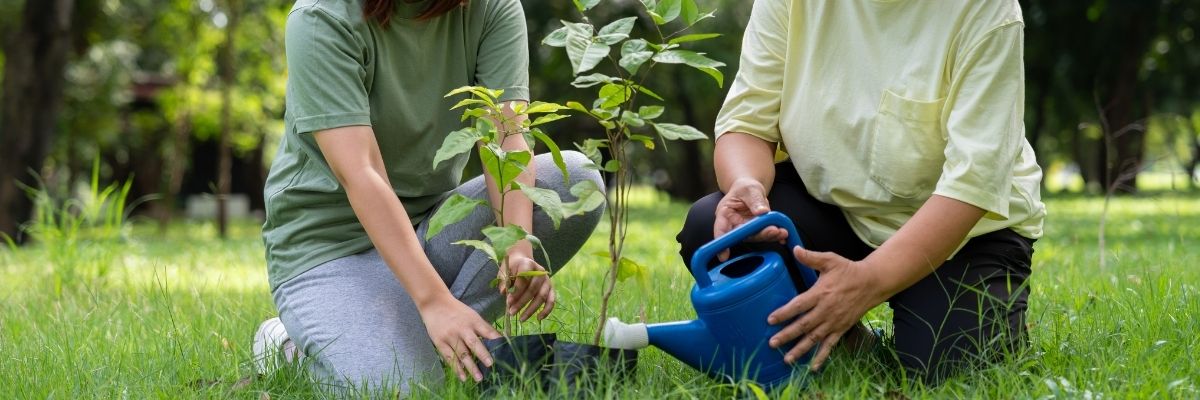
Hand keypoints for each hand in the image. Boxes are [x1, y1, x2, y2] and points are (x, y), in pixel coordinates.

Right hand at [418, 295, 501, 381]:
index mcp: (473, 321)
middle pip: (474, 343)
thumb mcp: (472, 315)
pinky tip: (463, 377)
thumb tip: (498, 339)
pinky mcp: (440, 343)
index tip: (504, 349)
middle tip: (490, 365)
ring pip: (462, 353)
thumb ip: (483, 327)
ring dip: (471, 367)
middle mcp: (462, 329)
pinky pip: (449, 357)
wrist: (435, 304)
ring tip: (479, 378)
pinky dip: (456, 368)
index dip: (495, 340)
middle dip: (483, 354)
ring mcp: (450, 336)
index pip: (487, 331)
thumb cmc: (457, 311)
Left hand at [499, 246, 555, 321]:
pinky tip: (539, 318)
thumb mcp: (504, 271)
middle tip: (512, 312)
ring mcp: (547, 280)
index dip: (516, 291)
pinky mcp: (551, 288)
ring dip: (531, 309)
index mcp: (528, 264)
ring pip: (542, 296)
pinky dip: (546, 310)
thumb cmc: (512, 268)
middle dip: (521, 303)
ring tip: (521, 319)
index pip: (524, 279)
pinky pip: (551, 300)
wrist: (522, 261)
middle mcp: (540, 272)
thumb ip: (504, 281)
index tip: (508, 302)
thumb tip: (504, 292)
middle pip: (532, 289)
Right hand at [714, 177, 786, 260]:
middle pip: (743, 235)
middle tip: (774, 231)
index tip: (723, 255)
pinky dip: (775, 235)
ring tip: (782, 232)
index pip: (721, 230)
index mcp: (725, 214)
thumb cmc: (745, 188)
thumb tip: (762, 212)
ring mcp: (746, 229)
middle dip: (759, 235)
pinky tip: (783, 234)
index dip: (721, 243)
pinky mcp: (756, 231)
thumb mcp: (749, 189)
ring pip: (756, 236)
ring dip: (770, 235)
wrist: (751, 190)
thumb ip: (755, 200)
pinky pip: (765, 235)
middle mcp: (734, 225)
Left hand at [767, 247, 885, 370]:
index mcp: (820, 293)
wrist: (872, 283)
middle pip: (803, 325)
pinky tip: (811, 367)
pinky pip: (829, 345)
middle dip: (787, 335)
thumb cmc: (848, 271)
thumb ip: (811, 257)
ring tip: (786, 359)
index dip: (784, 313)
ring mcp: (834, 322)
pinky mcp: (841, 329)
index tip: (770, 320)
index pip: (798, 305)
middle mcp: (826, 310)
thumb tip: (794, 249)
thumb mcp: (830, 260)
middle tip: (772, 343)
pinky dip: (821, 357)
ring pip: (814, 338)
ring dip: (800, 350)